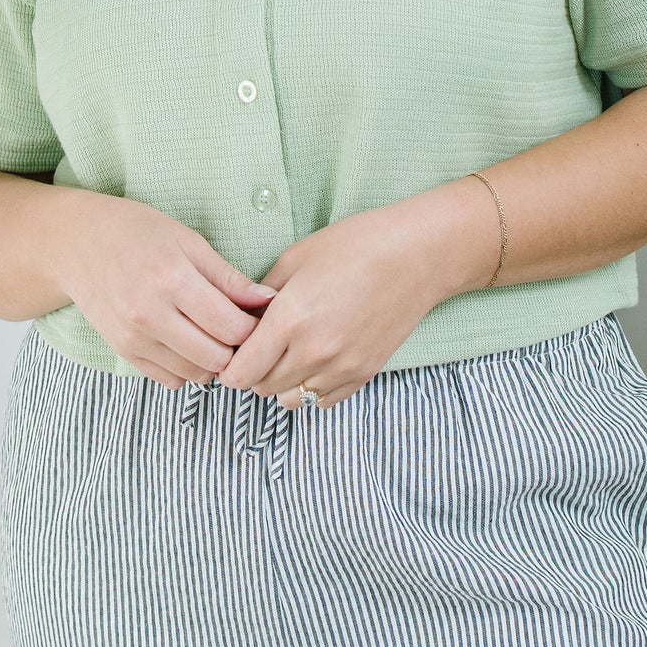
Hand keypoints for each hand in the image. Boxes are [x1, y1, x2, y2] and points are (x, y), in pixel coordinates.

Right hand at [48, 192, 277, 387]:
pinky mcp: (123, 352)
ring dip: (214, 361)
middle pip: (217, 358)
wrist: (75, 243)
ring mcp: (134, 338)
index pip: (231, 327)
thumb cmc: (135, 231)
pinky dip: (187, 369)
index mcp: (172, 280)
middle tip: (241, 328)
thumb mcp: (187, 240)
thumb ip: (228, 277)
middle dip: (238, 348)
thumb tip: (267, 300)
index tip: (258, 315)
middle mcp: (150, 315)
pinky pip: (170, 380)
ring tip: (215, 334)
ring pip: (195, 375)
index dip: (255, 327)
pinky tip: (189, 342)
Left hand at [214, 201, 454, 409]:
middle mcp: (314, 351)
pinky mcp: (364, 373)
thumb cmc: (356, 245)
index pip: (241, 372)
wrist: (417, 255)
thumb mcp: (296, 257)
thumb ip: (262, 295)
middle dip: (252, 372)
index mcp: (290, 320)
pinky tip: (313, 361)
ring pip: (291, 400)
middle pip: (261, 388)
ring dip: (280, 384)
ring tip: (285, 355)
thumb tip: (242, 319)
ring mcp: (342, 367)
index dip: (229, 366)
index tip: (231, 352)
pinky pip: (322, 402)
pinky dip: (310, 388)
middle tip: (257, 347)